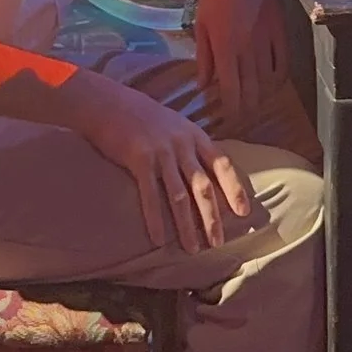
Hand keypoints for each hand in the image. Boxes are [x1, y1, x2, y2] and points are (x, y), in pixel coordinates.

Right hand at [64, 72, 252, 252]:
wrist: (108, 103)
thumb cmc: (141, 117)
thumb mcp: (175, 125)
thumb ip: (190, 146)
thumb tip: (204, 172)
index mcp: (195, 136)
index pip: (223, 165)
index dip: (235, 189)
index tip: (244, 211)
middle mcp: (183, 145)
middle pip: (203, 187)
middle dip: (212, 217)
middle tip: (218, 243)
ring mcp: (162, 152)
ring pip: (180, 196)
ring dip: (187, 225)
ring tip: (192, 248)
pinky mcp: (139, 159)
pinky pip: (151, 195)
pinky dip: (156, 219)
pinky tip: (158, 239)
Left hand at [196, 0, 286, 132]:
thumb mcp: (200, 24)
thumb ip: (203, 57)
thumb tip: (204, 85)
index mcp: (224, 48)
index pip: (231, 90)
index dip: (232, 109)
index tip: (230, 118)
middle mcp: (247, 50)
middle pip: (251, 90)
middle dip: (247, 108)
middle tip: (243, 116)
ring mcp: (266, 42)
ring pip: (267, 80)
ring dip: (262, 96)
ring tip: (257, 105)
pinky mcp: (280, 31)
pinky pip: (284, 62)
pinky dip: (279, 77)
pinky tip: (274, 84)